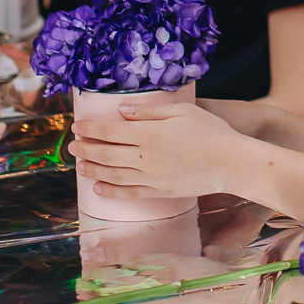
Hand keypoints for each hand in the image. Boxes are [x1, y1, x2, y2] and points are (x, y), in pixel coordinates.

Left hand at [69, 90, 241, 202]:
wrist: (230, 163)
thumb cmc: (210, 132)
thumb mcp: (181, 111)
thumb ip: (149, 112)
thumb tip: (122, 111)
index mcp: (148, 134)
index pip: (108, 131)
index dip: (90, 129)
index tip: (77, 127)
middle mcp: (144, 157)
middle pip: (105, 154)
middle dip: (85, 149)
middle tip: (72, 146)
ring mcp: (150, 177)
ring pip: (112, 175)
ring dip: (92, 170)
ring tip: (79, 166)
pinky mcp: (159, 192)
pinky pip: (128, 193)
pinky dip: (111, 191)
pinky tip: (99, 189)